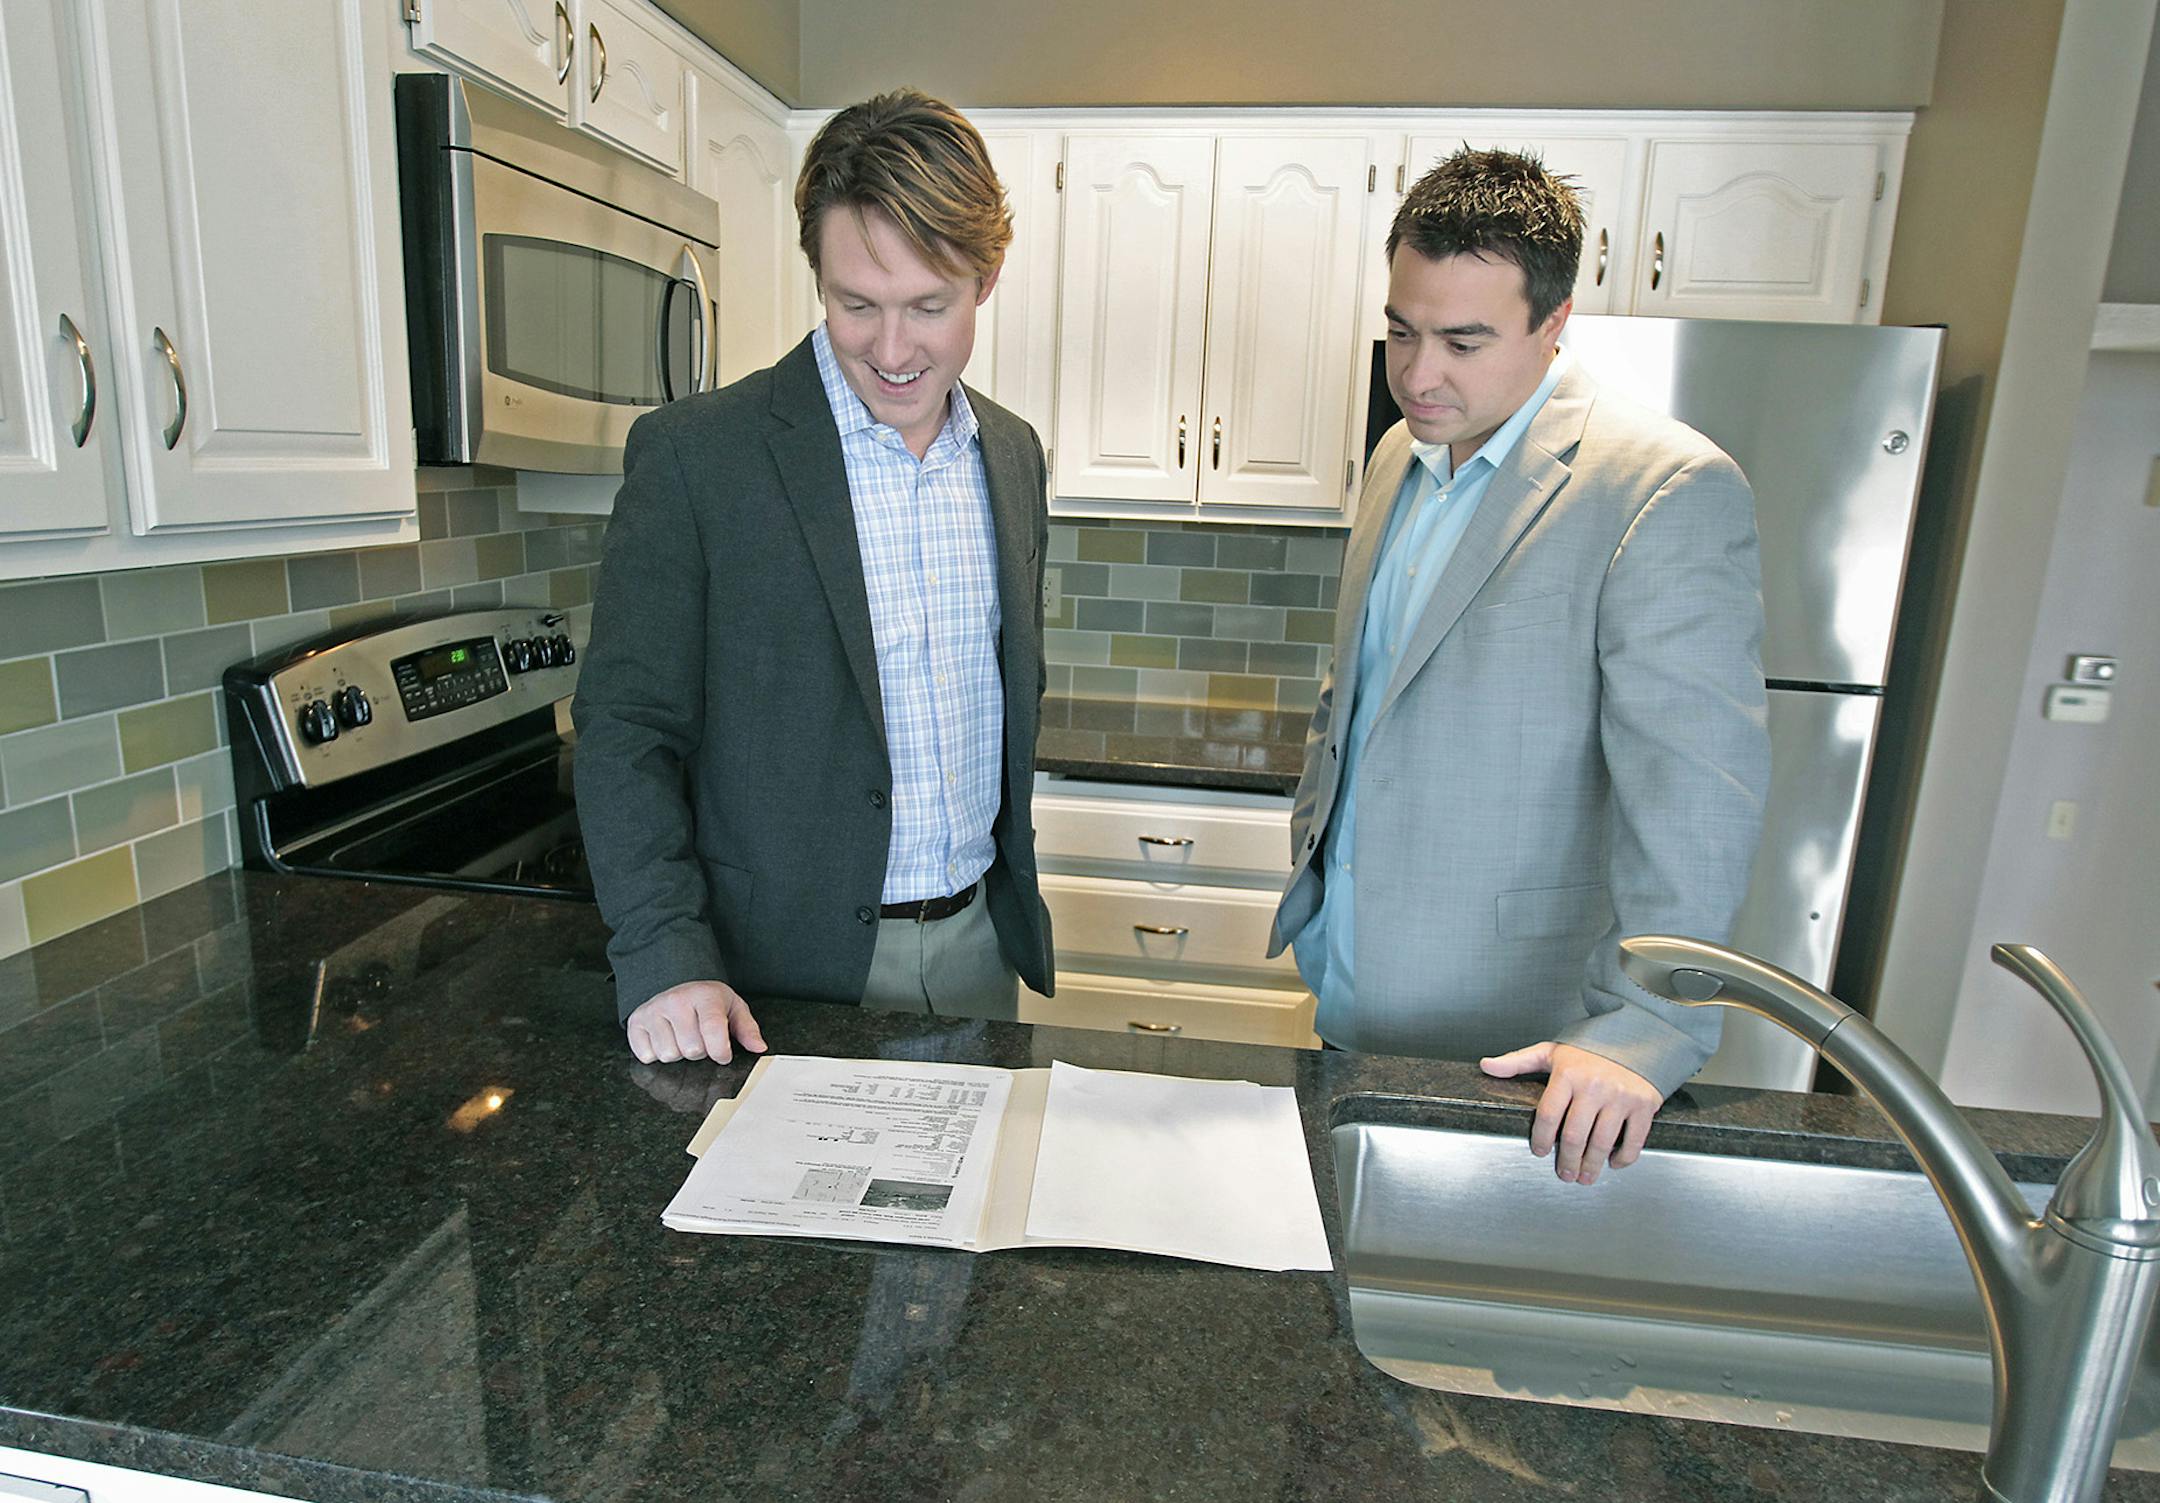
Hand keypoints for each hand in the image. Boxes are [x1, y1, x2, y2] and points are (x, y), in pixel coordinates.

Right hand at [625, 980, 766, 1064]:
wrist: (675, 984)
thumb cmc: (706, 1001)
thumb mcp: (732, 1008)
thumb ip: (747, 1029)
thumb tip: (758, 1047)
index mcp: (704, 996)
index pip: (713, 1032)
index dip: (720, 1051)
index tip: (723, 1054)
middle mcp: (676, 1001)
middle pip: (692, 1050)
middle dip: (700, 1052)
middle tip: (700, 1039)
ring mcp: (653, 1010)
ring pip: (669, 1055)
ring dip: (678, 1054)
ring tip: (681, 1037)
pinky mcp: (636, 1022)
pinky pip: (646, 1056)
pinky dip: (656, 1055)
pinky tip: (664, 1039)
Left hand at [1479, 1041, 1662, 1186]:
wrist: (1635, 1035)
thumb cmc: (1590, 1048)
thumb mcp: (1552, 1051)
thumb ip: (1518, 1061)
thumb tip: (1486, 1066)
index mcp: (1568, 1073)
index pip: (1547, 1115)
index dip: (1541, 1139)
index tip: (1539, 1151)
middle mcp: (1594, 1086)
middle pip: (1574, 1135)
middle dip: (1567, 1161)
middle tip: (1564, 1174)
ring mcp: (1621, 1096)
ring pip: (1602, 1142)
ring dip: (1591, 1165)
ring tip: (1584, 1176)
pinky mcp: (1644, 1104)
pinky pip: (1634, 1140)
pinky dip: (1623, 1157)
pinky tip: (1613, 1163)